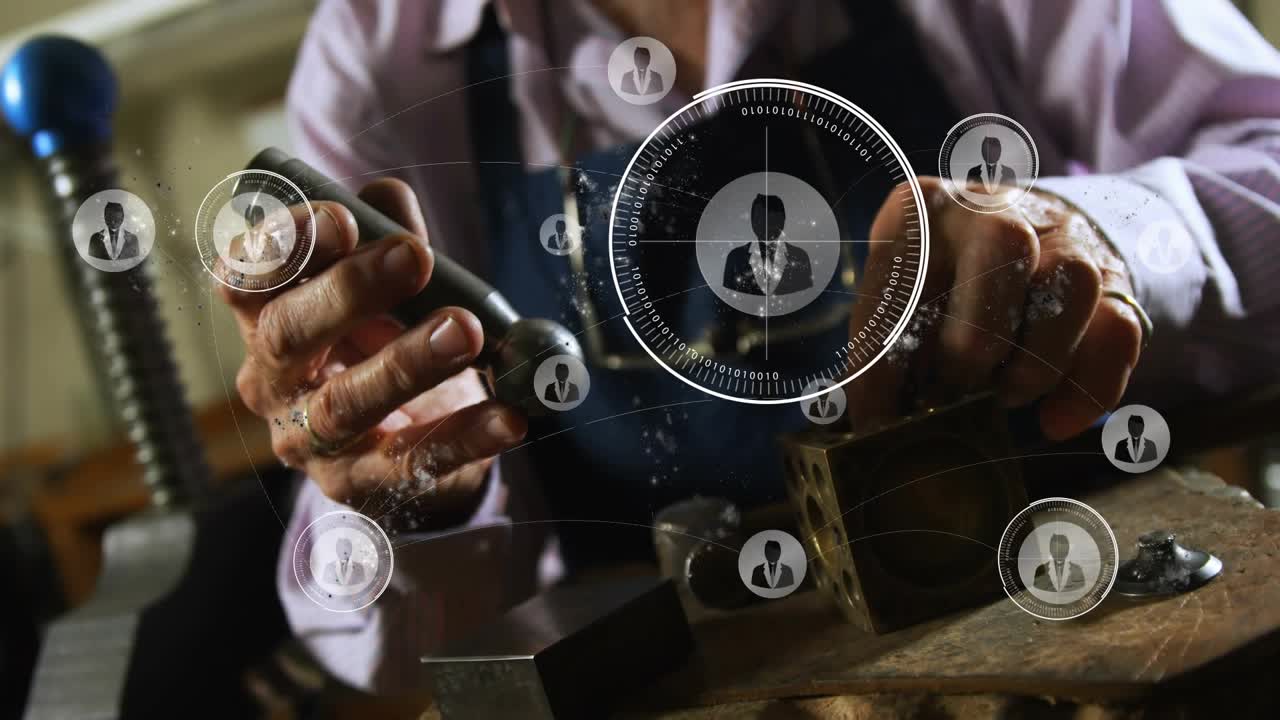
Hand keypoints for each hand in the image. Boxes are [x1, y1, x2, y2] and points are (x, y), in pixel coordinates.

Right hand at [219, 178, 526, 527]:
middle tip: (415, 257)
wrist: (413, 436)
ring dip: (408, 363)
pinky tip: (508, 416)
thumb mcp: (386, 285)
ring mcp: (311, 441)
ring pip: (346, 404)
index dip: (282, 246)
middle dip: (350, 292)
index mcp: (267, 317)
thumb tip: (385, 193)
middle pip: (290, 335)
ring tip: (466, 331)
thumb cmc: (386, 339)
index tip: (341, 219)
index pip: (245, 279)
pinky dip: (465, 436)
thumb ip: (385, 234)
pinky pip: (413, 462)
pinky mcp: (362, 486)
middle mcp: (274, 380)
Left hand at [846, 178, 1143, 440]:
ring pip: (1070, 286)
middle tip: (953, 393)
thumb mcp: (898, 293)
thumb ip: (887, 343)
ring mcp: (1063, 235)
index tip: (877, 423)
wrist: (1028, 231)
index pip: (901, 281)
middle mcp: (996, 207)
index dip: (885, 363)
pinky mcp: (1112, 277)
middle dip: (972, 347)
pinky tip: (1053, 421)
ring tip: (1002, 396)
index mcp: (923, 208)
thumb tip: (875, 425)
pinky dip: (1087, 389)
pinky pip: (1117, 330)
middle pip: (1003, 251)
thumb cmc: (941, 281)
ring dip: (1031, 364)